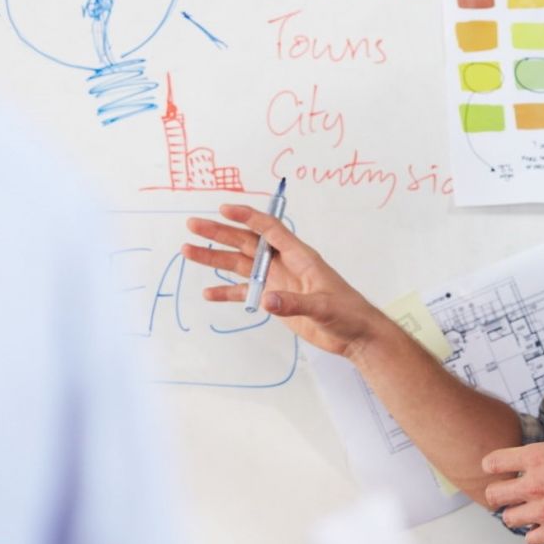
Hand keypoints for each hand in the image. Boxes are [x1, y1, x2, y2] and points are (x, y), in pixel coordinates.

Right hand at [182, 205, 379, 358]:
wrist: (355, 335)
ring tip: (188, 250)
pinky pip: (246, 292)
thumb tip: (266, 300)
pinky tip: (208, 293)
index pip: (270, 229)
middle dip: (220, 233)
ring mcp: (278, 281)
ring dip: (216, 258)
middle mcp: (285, 263)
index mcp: (300, 256)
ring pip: (241, 265)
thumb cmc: (347, 312)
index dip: (247, 217)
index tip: (223, 209)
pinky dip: (227, 292)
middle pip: (247, 243)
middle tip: (193, 225)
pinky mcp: (275, 299)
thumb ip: (294, 303)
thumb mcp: (323, 306)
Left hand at [481, 407, 543, 543]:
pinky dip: (533, 534)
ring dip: (514, 513)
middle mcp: (534, 485)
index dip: (492, 464)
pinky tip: (542, 525)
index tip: (495, 466)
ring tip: (524, 509)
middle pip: (494, 495)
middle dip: (497, 492)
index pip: (494, 462)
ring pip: (509, 519)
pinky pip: (531, 539)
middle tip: (505, 492)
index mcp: (537, 457)